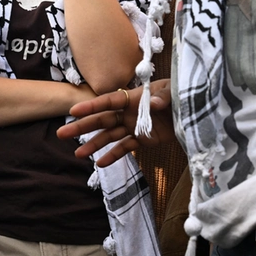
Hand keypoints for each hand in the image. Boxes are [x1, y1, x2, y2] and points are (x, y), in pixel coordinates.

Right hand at [57, 78, 174, 166]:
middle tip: (62, 133)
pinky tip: (100, 164)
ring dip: (94, 144)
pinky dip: (113, 155)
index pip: (108, 101)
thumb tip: (153, 103)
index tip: (73, 111)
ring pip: (109, 136)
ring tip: (78, 154)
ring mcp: (134, 126)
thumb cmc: (181, 95)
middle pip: (102, 120)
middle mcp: (128, 112)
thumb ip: (162, 97)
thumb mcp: (173, 91)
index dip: (91, 106)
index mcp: (133, 97)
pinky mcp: (142, 140)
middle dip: (82, 126)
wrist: (193, 111)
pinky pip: (124, 148)